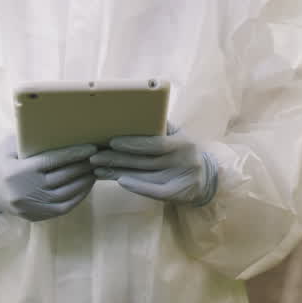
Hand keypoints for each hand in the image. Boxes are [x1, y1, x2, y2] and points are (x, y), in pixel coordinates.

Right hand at [0, 136, 97, 221]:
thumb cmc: (0, 161)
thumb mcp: (9, 146)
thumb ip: (30, 139)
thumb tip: (59, 127)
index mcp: (17, 171)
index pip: (51, 161)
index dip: (73, 154)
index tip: (91, 147)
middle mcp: (25, 191)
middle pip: (62, 177)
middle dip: (83, 166)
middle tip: (99, 156)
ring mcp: (31, 206)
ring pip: (66, 194)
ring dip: (84, 182)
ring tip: (95, 169)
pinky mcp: (36, 216)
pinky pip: (62, 207)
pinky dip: (78, 197)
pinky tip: (86, 185)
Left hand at [89, 130, 217, 206]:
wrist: (206, 178)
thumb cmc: (184, 152)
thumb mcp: (180, 136)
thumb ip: (164, 126)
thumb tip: (143, 108)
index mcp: (183, 143)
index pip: (156, 143)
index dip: (134, 143)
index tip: (112, 142)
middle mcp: (181, 161)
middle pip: (144, 161)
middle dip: (117, 158)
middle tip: (95, 156)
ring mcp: (179, 179)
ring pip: (144, 176)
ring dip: (118, 172)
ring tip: (97, 168)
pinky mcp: (175, 194)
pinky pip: (153, 192)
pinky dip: (136, 186)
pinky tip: (119, 181)